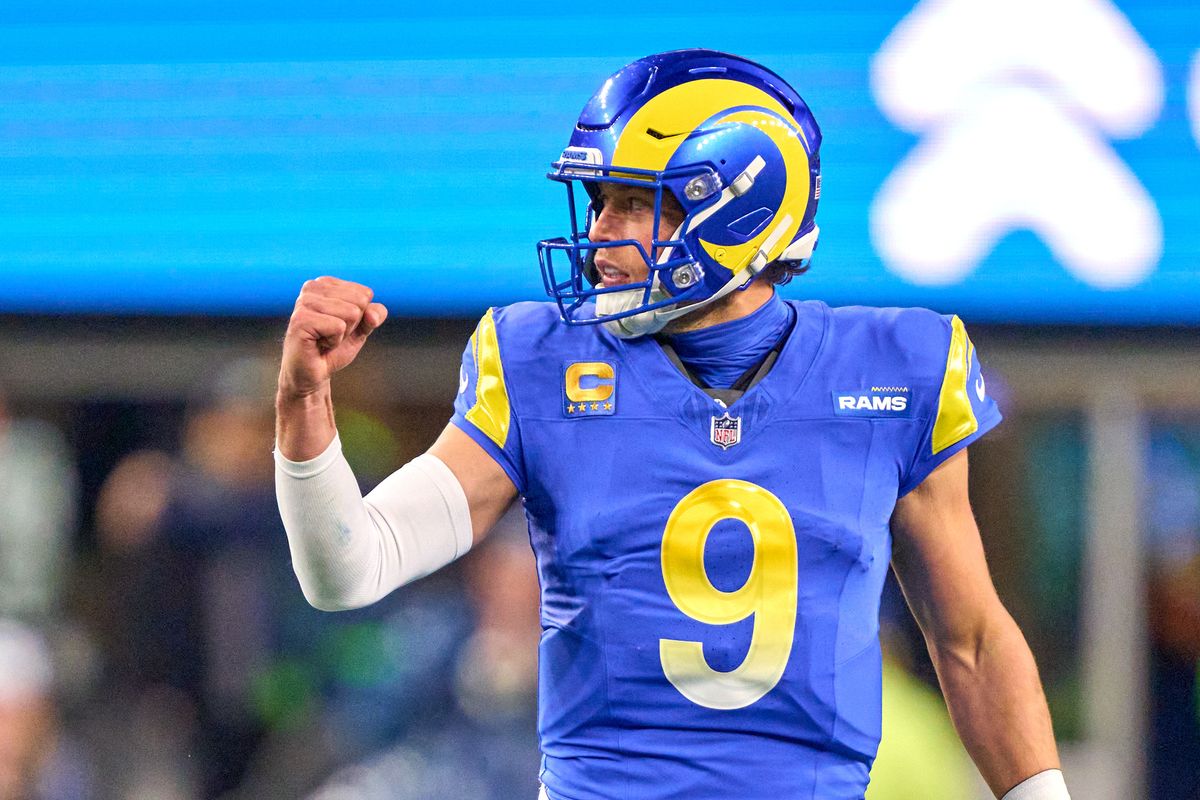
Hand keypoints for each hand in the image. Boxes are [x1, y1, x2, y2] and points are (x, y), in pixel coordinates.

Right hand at [279, 276, 387, 397]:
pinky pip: (338, 327)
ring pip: (351, 313)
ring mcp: (304, 302)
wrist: (313, 374)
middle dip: (352, 325)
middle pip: (359, 301)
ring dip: (342, 334)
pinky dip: (333, 341)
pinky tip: (318, 344)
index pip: (365, 293)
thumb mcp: (361, 329)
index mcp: (326, 283)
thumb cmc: (333, 348)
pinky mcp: (301, 319)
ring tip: (324, 339)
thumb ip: (374, 315)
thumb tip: (372, 314)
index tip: (339, 326)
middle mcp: (312, 287)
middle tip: (331, 334)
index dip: (359, 317)